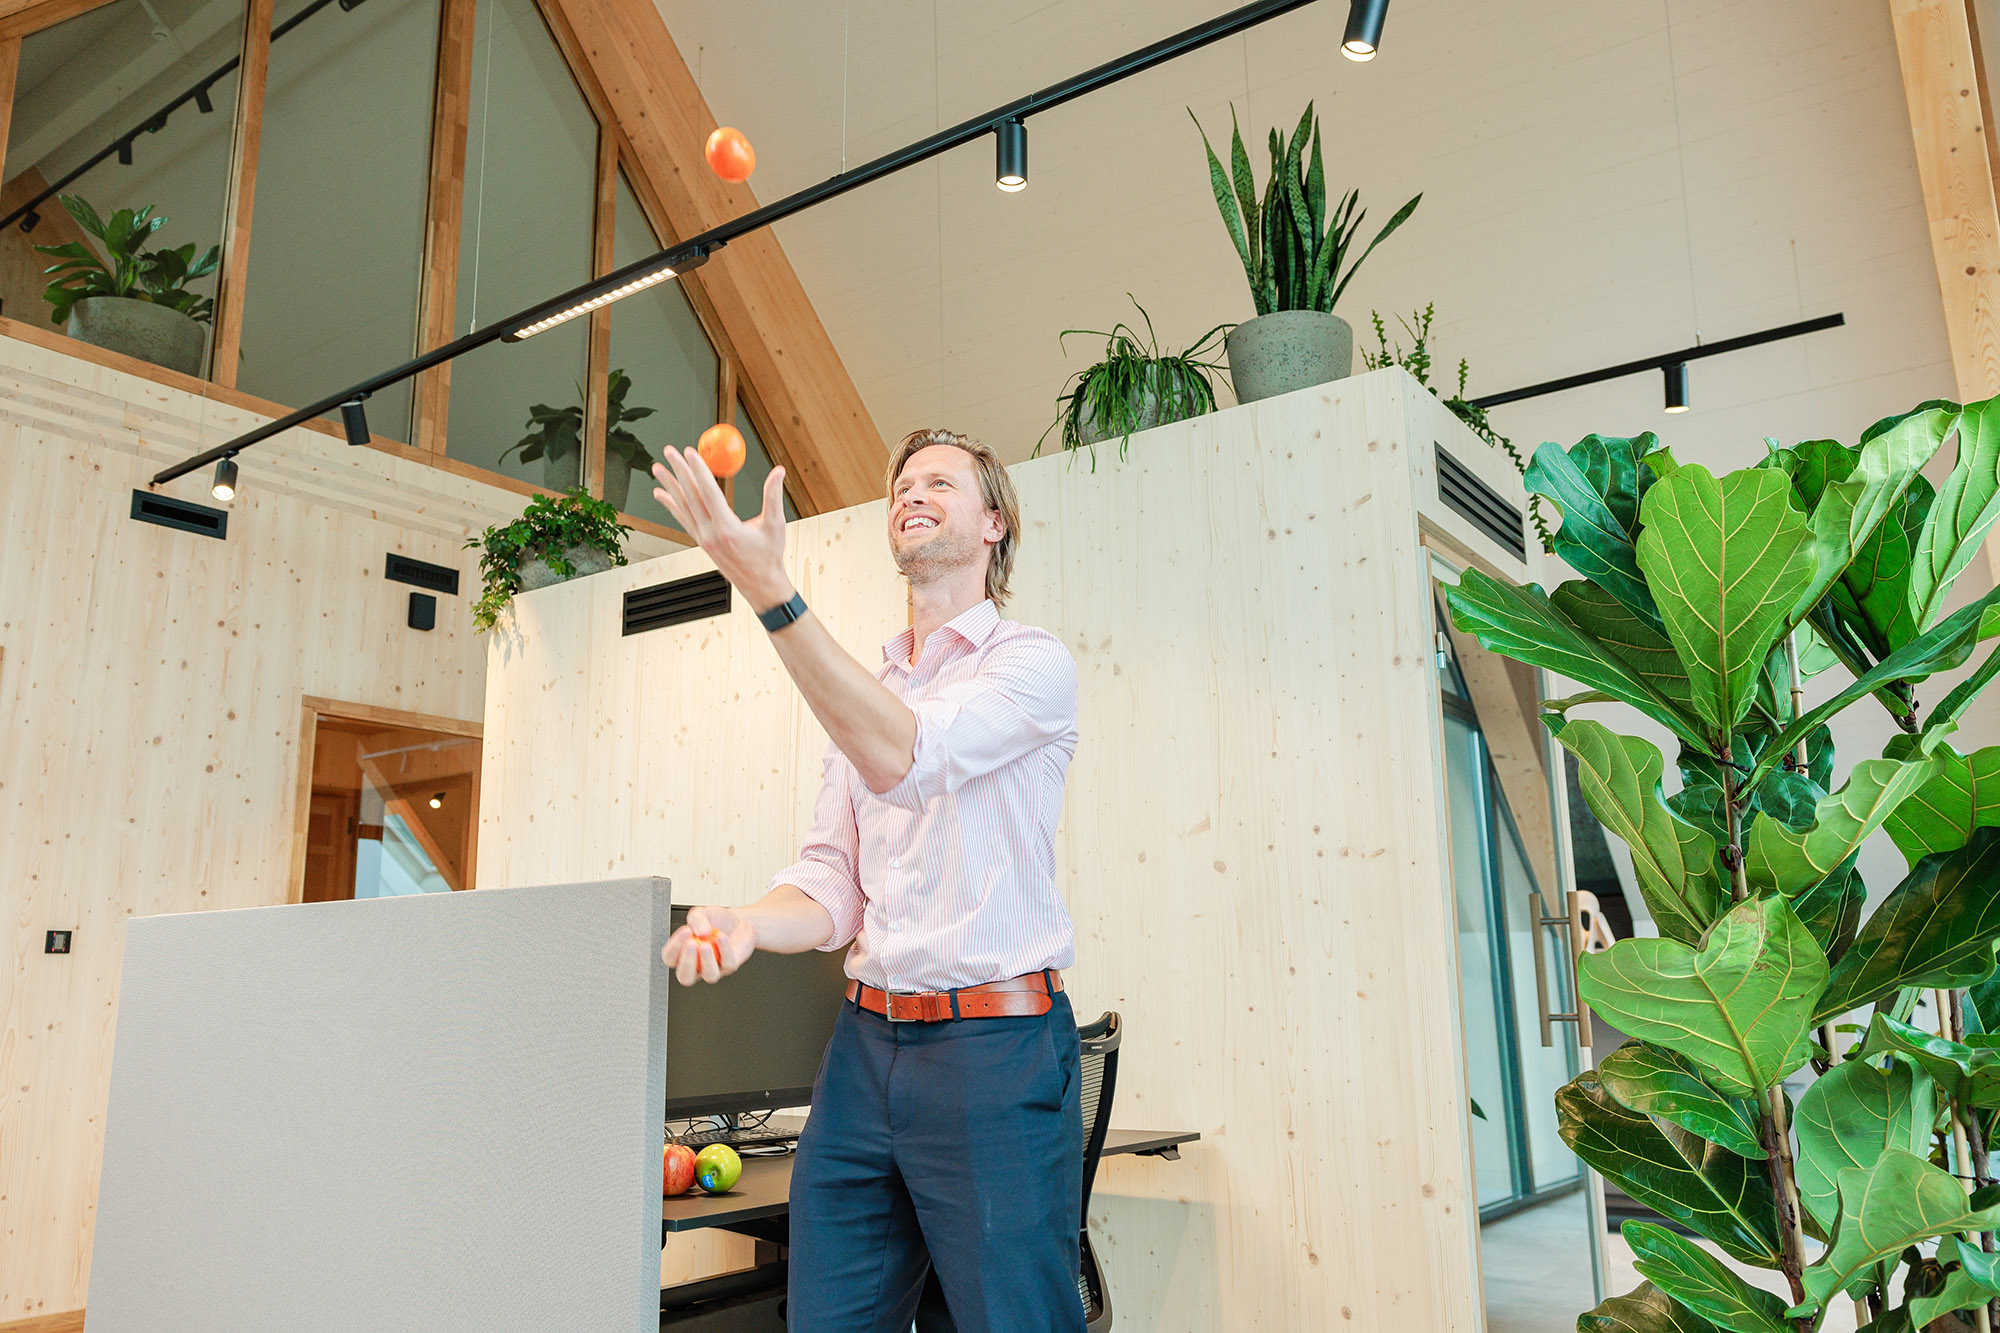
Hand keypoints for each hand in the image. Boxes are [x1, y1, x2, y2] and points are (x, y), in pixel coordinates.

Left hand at [650, 446, 792, 607]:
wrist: (760, 585)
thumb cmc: (769, 556)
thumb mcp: (775, 525)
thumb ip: (773, 496)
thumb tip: (779, 470)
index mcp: (727, 528)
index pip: (708, 493)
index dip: (699, 470)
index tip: (691, 452)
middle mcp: (710, 534)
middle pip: (690, 496)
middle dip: (679, 471)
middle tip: (670, 451)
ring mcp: (702, 539)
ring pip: (682, 506)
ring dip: (669, 485)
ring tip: (657, 468)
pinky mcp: (700, 542)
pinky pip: (682, 519)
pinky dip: (670, 504)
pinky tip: (661, 493)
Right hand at [662, 905, 757, 985]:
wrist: (737, 919)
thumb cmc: (714, 921)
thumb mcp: (700, 913)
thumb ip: (696, 920)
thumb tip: (700, 933)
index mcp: (682, 954)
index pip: (670, 958)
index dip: (674, 948)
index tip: (685, 931)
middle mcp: (697, 965)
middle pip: (686, 976)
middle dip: (687, 962)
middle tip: (691, 944)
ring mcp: (714, 968)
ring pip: (709, 975)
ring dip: (707, 961)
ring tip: (706, 945)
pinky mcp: (730, 966)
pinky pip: (727, 963)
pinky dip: (724, 950)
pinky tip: (721, 937)